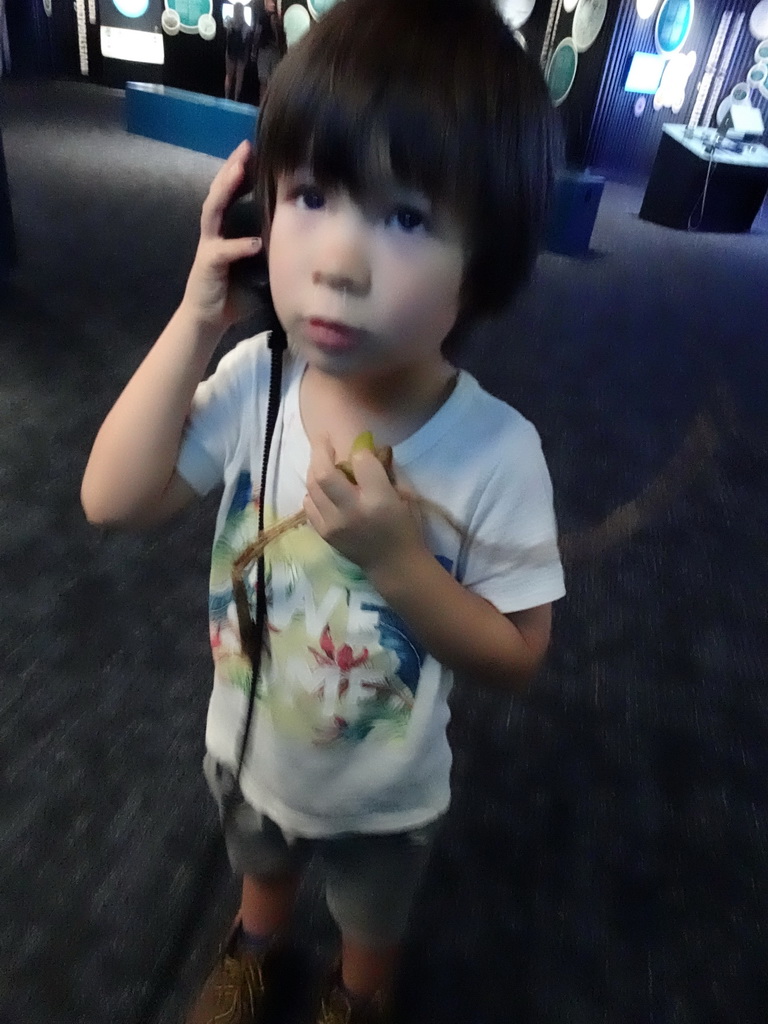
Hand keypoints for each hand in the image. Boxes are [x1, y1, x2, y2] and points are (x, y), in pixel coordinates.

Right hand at [181, 140, 262, 331]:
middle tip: (246, 146)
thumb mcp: (262, 265)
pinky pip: (223, 251)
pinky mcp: (207, 264)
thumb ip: (276, 249)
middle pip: (221, 190)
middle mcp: (216, 229)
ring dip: (226, 188)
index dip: (246, 170)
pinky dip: (238, 246)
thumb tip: (310, 239)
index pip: (236, 192)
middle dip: (233, 166)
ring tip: (239, 171)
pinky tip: (255, 242)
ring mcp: (209, 244)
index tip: (263, 150)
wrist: (210, 318)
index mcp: (228, 226)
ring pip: (214, 209)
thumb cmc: (238, 291)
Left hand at [303, 438, 424, 575]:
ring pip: (312, 487)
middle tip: (324, 440)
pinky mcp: (324, 533)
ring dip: (315, 469)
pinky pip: (309, 505)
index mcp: (378, 499)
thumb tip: (364, 447)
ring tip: (322, 462)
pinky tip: (322, 489)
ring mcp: (334, 524)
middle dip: (322, 451)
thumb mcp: (402, 495)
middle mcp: (352, 511)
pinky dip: (313, 492)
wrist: (393, 564)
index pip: (360, 462)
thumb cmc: (404, 527)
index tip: (361, 448)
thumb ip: (382, 471)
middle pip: (325, 473)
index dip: (360, 450)